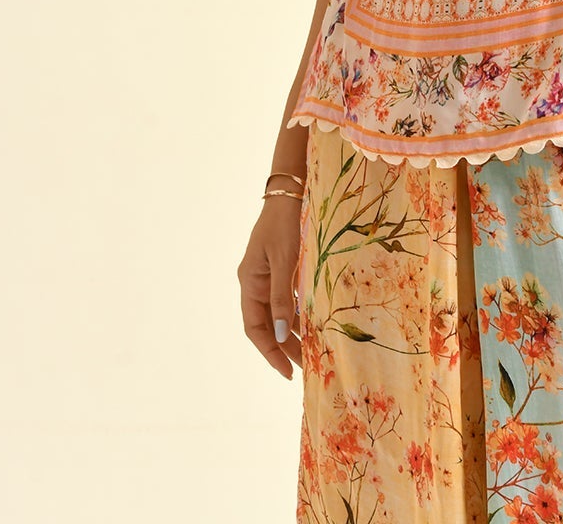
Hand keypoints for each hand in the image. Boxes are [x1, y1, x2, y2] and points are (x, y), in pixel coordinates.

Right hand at [237, 192, 304, 378]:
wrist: (291, 191)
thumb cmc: (285, 223)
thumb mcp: (284, 261)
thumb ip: (281, 297)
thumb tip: (278, 333)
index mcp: (249, 282)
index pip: (254, 328)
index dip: (269, 352)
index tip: (286, 371)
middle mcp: (255, 282)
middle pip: (266, 325)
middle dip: (284, 348)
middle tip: (305, 369)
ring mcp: (268, 275)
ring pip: (278, 313)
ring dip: (292, 333)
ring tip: (311, 353)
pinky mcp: (282, 268)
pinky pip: (287, 299)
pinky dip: (298, 313)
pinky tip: (313, 324)